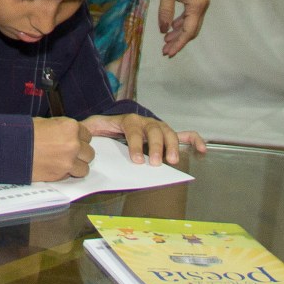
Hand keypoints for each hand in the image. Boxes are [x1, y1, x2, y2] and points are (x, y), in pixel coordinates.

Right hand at [31, 118, 94, 181]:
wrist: (10, 147)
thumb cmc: (25, 132)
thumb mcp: (47, 123)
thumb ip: (63, 129)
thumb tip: (70, 134)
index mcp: (71, 127)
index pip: (87, 135)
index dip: (79, 138)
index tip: (71, 141)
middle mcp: (74, 144)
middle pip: (89, 152)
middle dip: (80, 153)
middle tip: (67, 152)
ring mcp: (68, 161)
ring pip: (84, 167)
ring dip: (76, 166)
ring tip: (64, 163)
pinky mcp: (60, 175)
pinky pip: (71, 176)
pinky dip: (66, 174)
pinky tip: (56, 168)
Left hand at [82, 114, 205, 165]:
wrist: (107, 127)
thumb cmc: (101, 130)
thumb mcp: (91, 128)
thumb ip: (87, 130)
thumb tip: (81, 134)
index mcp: (127, 120)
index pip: (133, 129)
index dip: (135, 144)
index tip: (136, 160)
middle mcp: (144, 122)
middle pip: (154, 130)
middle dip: (155, 147)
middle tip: (155, 163)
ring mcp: (157, 128)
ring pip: (168, 132)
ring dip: (172, 146)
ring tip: (172, 161)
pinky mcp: (165, 136)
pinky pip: (183, 135)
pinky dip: (193, 140)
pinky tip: (202, 150)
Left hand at [158, 0, 209, 56]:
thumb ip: (166, 11)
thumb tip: (164, 29)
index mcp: (196, 6)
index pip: (188, 31)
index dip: (178, 43)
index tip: (168, 53)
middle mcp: (202, 6)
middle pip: (191, 30)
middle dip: (179, 41)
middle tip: (165, 50)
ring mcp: (201, 3)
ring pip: (191, 24)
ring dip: (179, 33)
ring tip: (166, 41)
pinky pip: (190, 16)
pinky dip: (181, 24)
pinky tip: (172, 27)